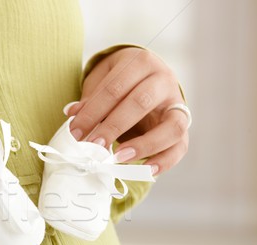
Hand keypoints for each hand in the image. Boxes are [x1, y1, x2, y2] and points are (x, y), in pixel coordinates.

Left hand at [66, 47, 188, 174]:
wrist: (147, 80)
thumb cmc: (121, 82)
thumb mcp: (103, 81)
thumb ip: (91, 98)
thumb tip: (72, 113)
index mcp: (141, 62)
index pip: (115, 88)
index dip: (92, 112)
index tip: (75, 132)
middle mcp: (164, 80)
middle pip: (140, 102)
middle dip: (113, 126)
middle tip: (93, 145)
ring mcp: (177, 104)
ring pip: (171, 126)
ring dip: (144, 145)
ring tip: (119, 157)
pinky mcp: (183, 126)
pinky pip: (180, 146)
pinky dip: (165, 161)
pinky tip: (145, 170)